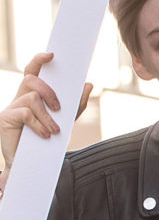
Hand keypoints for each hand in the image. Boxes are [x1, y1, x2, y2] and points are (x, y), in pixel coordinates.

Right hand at [0, 52, 91, 169]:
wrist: (30, 164)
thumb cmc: (46, 140)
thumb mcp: (66, 121)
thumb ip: (78, 104)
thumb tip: (89, 84)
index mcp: (33, 94)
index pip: (33, 71)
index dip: (39, 60)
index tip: (51, 55)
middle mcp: (20, 97)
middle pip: (32, 80)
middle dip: (48, 91)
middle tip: (59, 107)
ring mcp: (11, 106)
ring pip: (31, 98)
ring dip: (46, 115)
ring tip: (54, 130)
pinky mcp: (5, 118)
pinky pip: (25, 113)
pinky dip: (38, 124)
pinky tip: (44, 135)